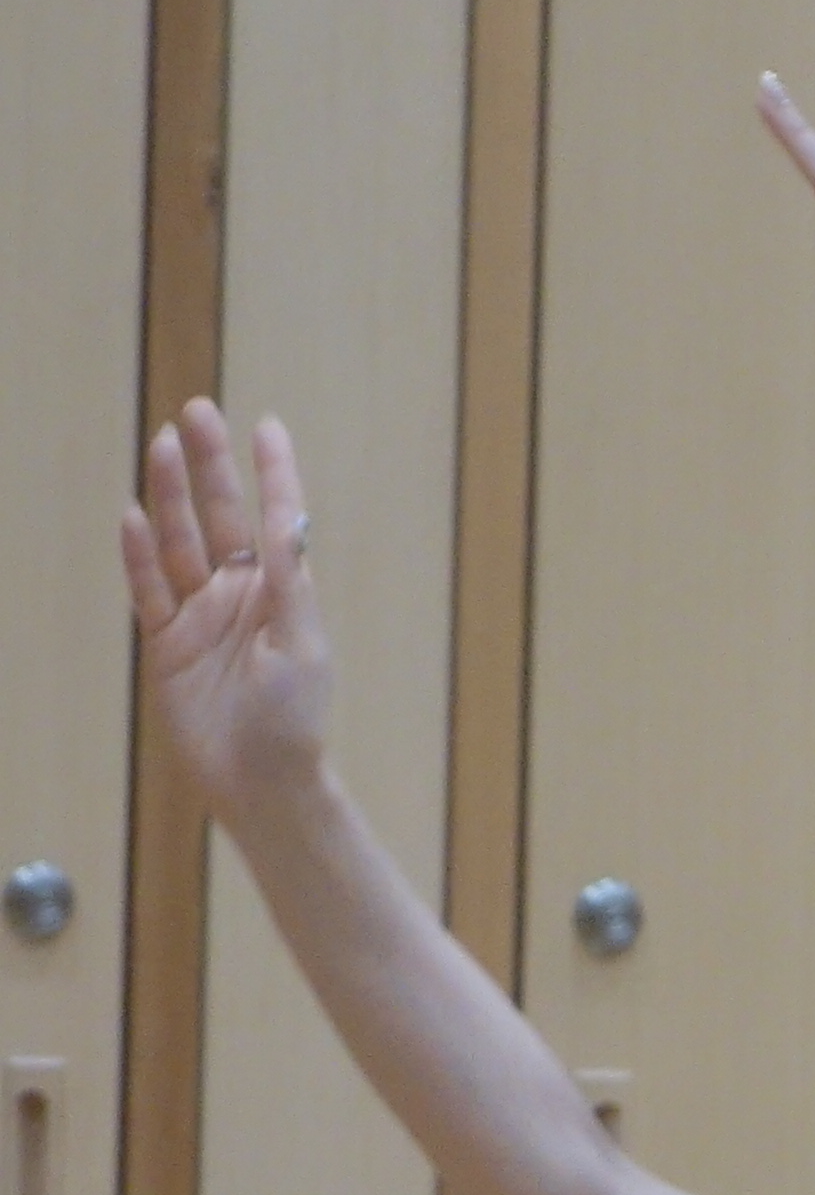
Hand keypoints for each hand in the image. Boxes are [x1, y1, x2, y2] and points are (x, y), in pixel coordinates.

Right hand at [120, 403, 336, 817]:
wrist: (259, 782)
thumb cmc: (295, 720)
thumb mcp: (301, 645)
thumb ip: (289, 582)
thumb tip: (287, 521)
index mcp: (284, 594)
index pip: (278, 520)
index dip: (272, 473)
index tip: (266, 424)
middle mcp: (241, 597)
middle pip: (221, 517)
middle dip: (210, 465)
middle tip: (197, 411)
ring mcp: (200, 617)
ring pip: (180, 542)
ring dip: (170, 495)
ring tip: (163, 444)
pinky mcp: (165, 645)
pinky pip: (148, 589)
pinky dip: (139, 554)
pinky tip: (132, 515)